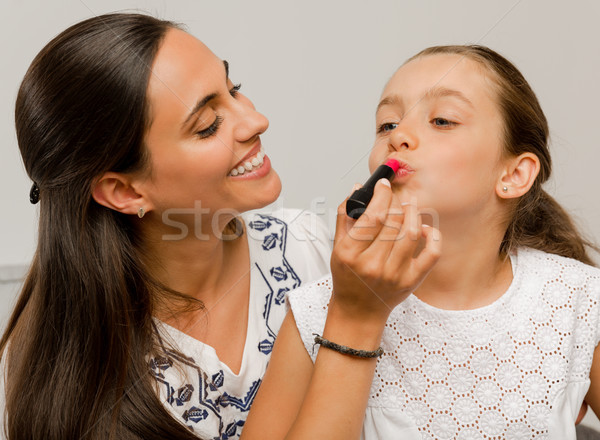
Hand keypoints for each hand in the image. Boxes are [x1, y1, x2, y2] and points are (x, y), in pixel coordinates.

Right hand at [330, 179, 440, 322]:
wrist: (358, 311)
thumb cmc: (347, 278)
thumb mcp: (337, 248)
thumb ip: (345, 217)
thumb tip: (357, 189)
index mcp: (350, 254)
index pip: (372, 216)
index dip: (381, 195)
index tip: (383, 185)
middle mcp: (372, 265)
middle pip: (392, 221)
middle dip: (396, 202)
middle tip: (395, 196)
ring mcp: (394, 274)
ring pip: (411, 232)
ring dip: (412, 213)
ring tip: (409, 205)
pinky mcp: (412, 281)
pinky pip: (431, 253)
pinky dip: (432, 236)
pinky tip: (423, 228)